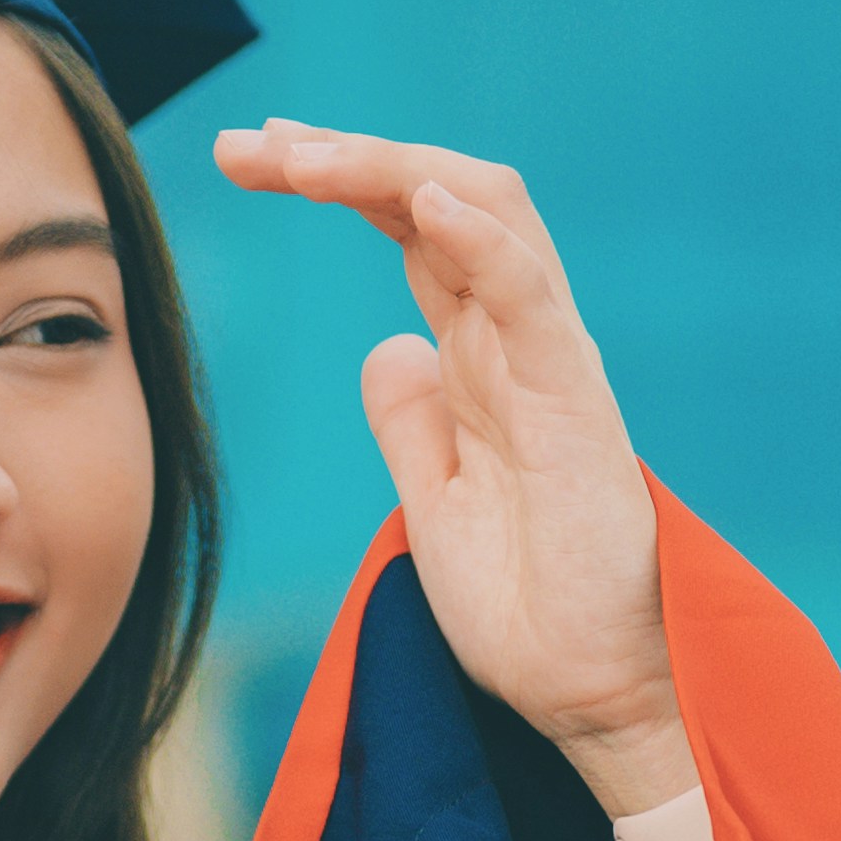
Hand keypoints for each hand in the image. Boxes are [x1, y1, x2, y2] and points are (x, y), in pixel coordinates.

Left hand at [211, 120, 689, 811]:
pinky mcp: (575, 403)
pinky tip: (419, 197)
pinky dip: (477, 234)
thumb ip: (410, 422)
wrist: (593, 696)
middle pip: (435, 199)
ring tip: (301, 155)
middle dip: (341, 156)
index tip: (248, 158)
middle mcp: (515, 341)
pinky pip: (530, 293)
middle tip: (246, 143)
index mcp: (480, 359)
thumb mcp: (432, 503)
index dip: (335, 182)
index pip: (408, 231)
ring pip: (482, 215)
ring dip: (387, 169)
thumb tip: (384, 349)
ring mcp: (549, 363)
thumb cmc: (528, 610)